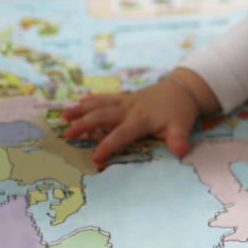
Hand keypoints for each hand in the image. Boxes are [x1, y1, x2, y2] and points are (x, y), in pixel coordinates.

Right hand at [62, 69, 215, 164]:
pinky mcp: (126, 97)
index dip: (109, 145)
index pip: (122, 134)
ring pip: (101, 103)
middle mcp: (130, 109)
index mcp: (141, 119)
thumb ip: (178, 139)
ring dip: (82, 109)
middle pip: (103, 116)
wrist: (183, 89)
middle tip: (67, 134)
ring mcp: (126, 101)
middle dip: (84, 124)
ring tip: (64, 116)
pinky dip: (93, 99)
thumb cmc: (180, 111)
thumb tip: (181, 151)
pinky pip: (106, 97)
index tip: (95, 158)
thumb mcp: (182, 126)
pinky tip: (79, 100)